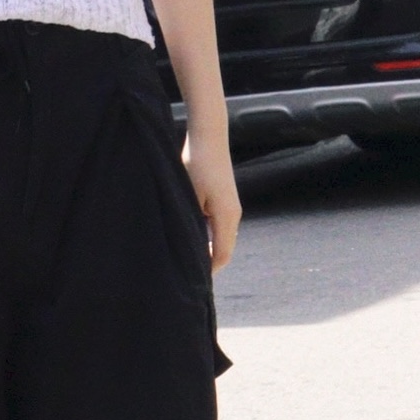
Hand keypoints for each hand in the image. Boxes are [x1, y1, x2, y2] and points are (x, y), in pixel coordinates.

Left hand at [183, 130, 240, 271]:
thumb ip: (190, 223)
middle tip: (186, 276)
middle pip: (223, 250)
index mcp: (226, 217)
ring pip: (221, 239)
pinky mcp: (225, 200)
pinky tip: (192, 239)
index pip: (221, 256)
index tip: (191, 282)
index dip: (208, 271)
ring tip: (187, 261)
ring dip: (207, 250)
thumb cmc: (195, 164)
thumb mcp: (188, 196)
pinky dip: (208, 238)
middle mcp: (233, 215)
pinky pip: (219, 227)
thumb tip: (186, 248)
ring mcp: (231, 207)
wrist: (208, 136)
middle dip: (207, 264)